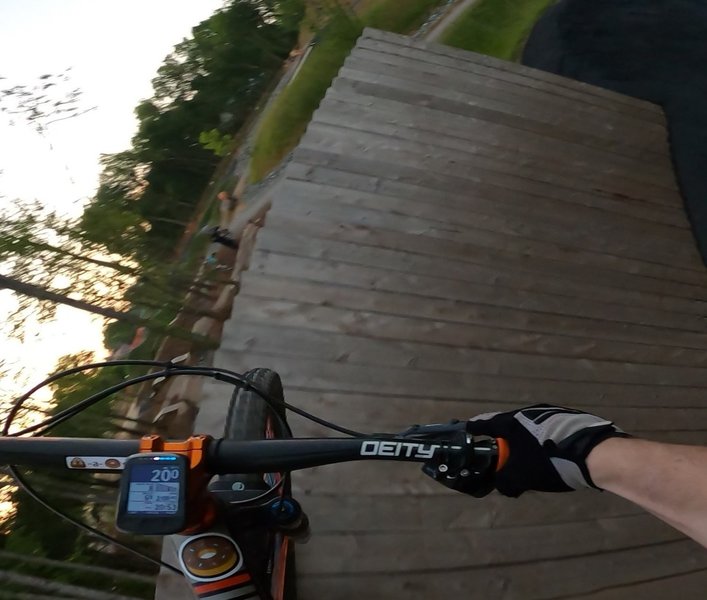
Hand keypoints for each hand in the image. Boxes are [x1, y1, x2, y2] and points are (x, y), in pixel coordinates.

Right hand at [467, 405, 628, 496]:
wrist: (595, 453)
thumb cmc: (549, 461)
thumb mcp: (522, 477)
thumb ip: (506, 482)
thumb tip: (503, 486)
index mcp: (511, 422)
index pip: (484, 424)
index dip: (474, 430)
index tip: (467, 433)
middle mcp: (528, 412)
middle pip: (507, 424)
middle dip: (501, 438)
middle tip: (498, 451)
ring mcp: (550, 413)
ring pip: (528, 426)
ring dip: (523, 439)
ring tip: (524, 455)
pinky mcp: (568, 419)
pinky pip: (546, 429)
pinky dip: (541, 440)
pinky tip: (548, 453)